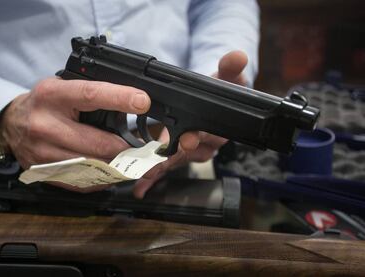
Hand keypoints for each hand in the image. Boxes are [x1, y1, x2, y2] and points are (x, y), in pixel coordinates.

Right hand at [0, 78, 149, 169]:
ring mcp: (43, 153)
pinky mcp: (44, 173)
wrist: (10, 125)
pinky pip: (82, 182)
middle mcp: (45, 125)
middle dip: (126, 148)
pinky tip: (112, 173)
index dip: (119, 98)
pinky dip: (103, 179)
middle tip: (145, 150)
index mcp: (52, 95)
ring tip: (133, 162)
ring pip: (93, 165)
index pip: (90, 95)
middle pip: (97, 142)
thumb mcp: (63, 88)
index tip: (142, 102)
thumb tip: (132, 104)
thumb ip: (90, 96)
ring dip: (117, 166)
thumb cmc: (45, 104)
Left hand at [133, 50, 248, 197]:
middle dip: (179, 154)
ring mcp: (189, 151)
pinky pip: (165, 169)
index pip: (212, 135)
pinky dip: (152, 179)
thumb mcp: (224, 77)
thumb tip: (238, 56)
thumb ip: (230, 68)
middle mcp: (206, 143)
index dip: (201, 136)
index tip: (190, 137)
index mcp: (219, 127)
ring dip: (162, 167)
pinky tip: (140, 189)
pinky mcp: (174, 155)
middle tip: (159, 155)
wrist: (208, 101)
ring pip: (178, 162)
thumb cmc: (216, 91)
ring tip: (147, 171)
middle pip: (194, 152)